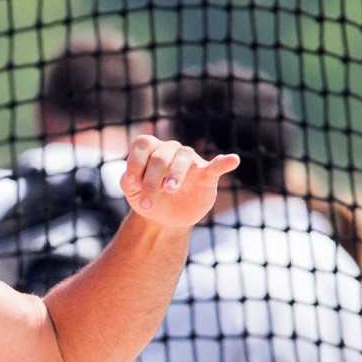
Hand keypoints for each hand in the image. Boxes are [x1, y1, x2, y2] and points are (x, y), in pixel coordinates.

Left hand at [119, 135, 240, 229]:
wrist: (163, 218)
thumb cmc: (145, 197)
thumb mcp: (131, 191)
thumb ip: (129, 180)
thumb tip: (132, 177)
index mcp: (151, 150)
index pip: (143, 143)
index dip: (135, 162)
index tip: (131, 184)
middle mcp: (171, 150)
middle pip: (161, 156)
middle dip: (151, 180)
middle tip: (146, 203)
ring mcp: (190, 161)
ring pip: (183, 157)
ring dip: (175, 174)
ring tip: (170, 190)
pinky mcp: (206, 175)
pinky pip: (216, 165)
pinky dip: (224, 162)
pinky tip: (232, 160)